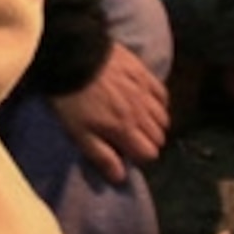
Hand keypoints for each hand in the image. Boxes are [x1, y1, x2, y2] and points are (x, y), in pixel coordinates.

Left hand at [51, 43, 167, 183]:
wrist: (70, 56)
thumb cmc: (70, 98)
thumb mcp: (79, 133)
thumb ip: (101, 155)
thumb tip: (121, 178)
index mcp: (124, 129)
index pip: (149, 153)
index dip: (140, 156)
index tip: (129, 152)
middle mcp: (140, 112)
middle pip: (158, 136)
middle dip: (148, 141)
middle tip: (132, 137)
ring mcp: (144, 91)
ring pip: (163, 117)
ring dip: (155, 123)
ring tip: (140, 121)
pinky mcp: (143, 72)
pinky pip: (162, 93)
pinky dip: (159, 102)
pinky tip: (148, 102)